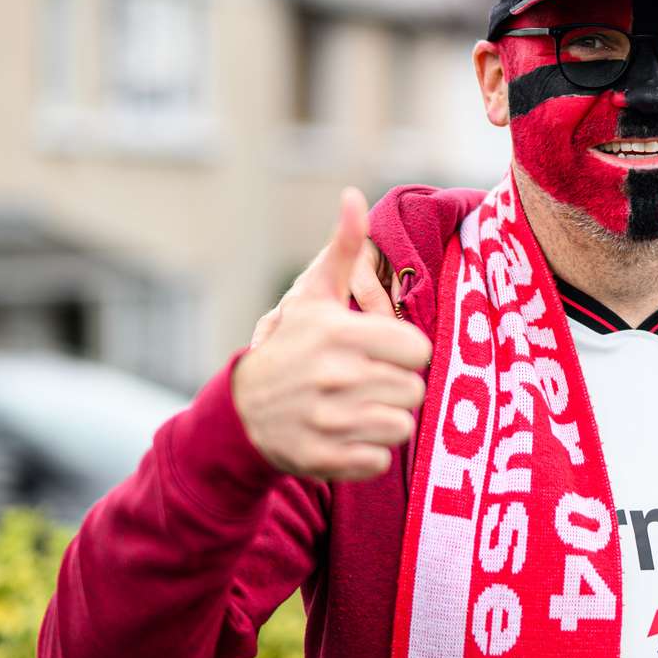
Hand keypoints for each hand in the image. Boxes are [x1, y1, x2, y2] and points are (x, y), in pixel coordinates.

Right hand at [232, 188, 430, 479]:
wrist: (240, 411)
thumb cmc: (291, 346)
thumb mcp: (313, 296)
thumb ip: (343, 250)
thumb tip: (354, 196)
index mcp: (338, 334)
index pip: (417, 349)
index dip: (406, 352)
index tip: (385, 352)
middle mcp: (333, 377)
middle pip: (413, 391)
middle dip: (397, 387)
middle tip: (371, 383)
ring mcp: (327, 422)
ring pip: (401, 426)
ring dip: (387, 420)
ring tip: (362, 408)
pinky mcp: (322, 459)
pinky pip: (379, 461)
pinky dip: (369, 453)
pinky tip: (348, 436)